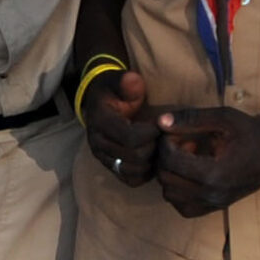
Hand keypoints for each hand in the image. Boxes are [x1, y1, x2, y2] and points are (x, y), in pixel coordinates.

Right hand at [85, 67, 164, 185]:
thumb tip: (133, 80)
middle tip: (161, 135)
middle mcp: (98, 143)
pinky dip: (145, 173)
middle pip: (134, 157)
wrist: (99, 101)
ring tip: (158, 146)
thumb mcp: (119, 79)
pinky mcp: (110, 167)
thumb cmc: (114, 90)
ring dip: (150, 161)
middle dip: (153, 146)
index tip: (159, 123)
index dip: (150, 133)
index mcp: (100, 121)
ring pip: (133, 171)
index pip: (129, 138)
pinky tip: (152, 159)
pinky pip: (130, 180)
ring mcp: (103, 158)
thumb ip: (127, 81)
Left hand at [151, 106, 259, 215]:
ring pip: (170, 195)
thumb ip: (192, 119)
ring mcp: (213, 204)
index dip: (165, 143)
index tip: (173, 132)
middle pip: (166, 179)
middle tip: (179, 143)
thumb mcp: (225, 118)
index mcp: (215, 173)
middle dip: (165, 158)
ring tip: (186, 158)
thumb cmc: (252, 134)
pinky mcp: (214, 208)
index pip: (171, 161)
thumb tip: (161, 122)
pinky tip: (188, 174)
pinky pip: (183, 207)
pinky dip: (178, 191)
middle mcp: (212, 194)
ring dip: (170, 175)